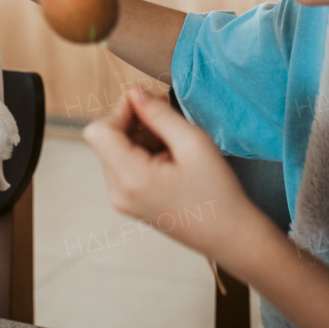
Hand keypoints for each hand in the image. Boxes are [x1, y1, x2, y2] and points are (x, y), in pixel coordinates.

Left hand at [83, 88, 255, 258]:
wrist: (230, 236)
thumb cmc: (217, 193)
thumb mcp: (194, 143)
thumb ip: (159, 114)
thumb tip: (135, 92)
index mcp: (130, 179)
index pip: (98, 131)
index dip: (120, 111)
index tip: (149, 106)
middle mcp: (118, 192)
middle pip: (106, 140)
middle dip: (133, 123)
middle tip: (169, 119)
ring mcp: (122, 200)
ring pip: (115, 150)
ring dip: (140, 137)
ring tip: (174, 143)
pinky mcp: (130, 203)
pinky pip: (124, 165)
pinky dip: (143, 153)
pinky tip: (170, 157)